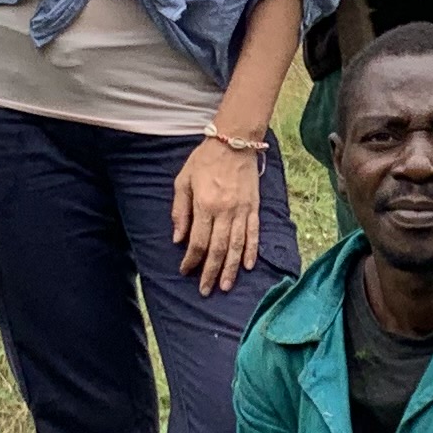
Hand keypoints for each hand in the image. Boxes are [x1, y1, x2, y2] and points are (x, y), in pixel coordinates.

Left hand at [171, 138, 271, 297]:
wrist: (234, 141)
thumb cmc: (204, 160)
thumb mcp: (183, 181)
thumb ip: (180, 210)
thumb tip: (178, 238)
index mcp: (205, 205)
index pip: (197, 241)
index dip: (191, 260)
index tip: (186, 271)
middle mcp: (225, 211)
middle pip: (218, 249)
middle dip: (210, 272)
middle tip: (206, 291)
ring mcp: (242, 210)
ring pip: (237, 246)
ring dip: (231, 268)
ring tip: (225, 286)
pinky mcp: (254, 207)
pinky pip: (254, 233)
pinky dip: (252, 251)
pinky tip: (249, 266)